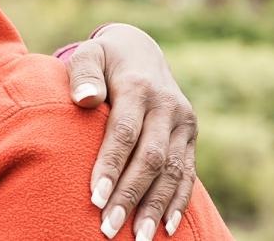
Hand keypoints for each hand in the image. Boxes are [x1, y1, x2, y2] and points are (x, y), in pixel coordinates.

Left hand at [66, 24, 197, 239]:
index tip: (95, 198)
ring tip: (137, 236)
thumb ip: (83, 73)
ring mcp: (183, 122)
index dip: (111, 166)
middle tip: (109, 228)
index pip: (124, 132)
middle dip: (130, 195)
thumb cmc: (104, 58)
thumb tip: (84, 99)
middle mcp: (167, 106)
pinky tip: (167, 227)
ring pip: (173, 171)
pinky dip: (178, 201)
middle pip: (151, 158)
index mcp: (139, 87)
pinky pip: (188, 173)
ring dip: (155, 207)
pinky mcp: (190, 136)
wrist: (141, 50)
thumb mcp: (90, 54)